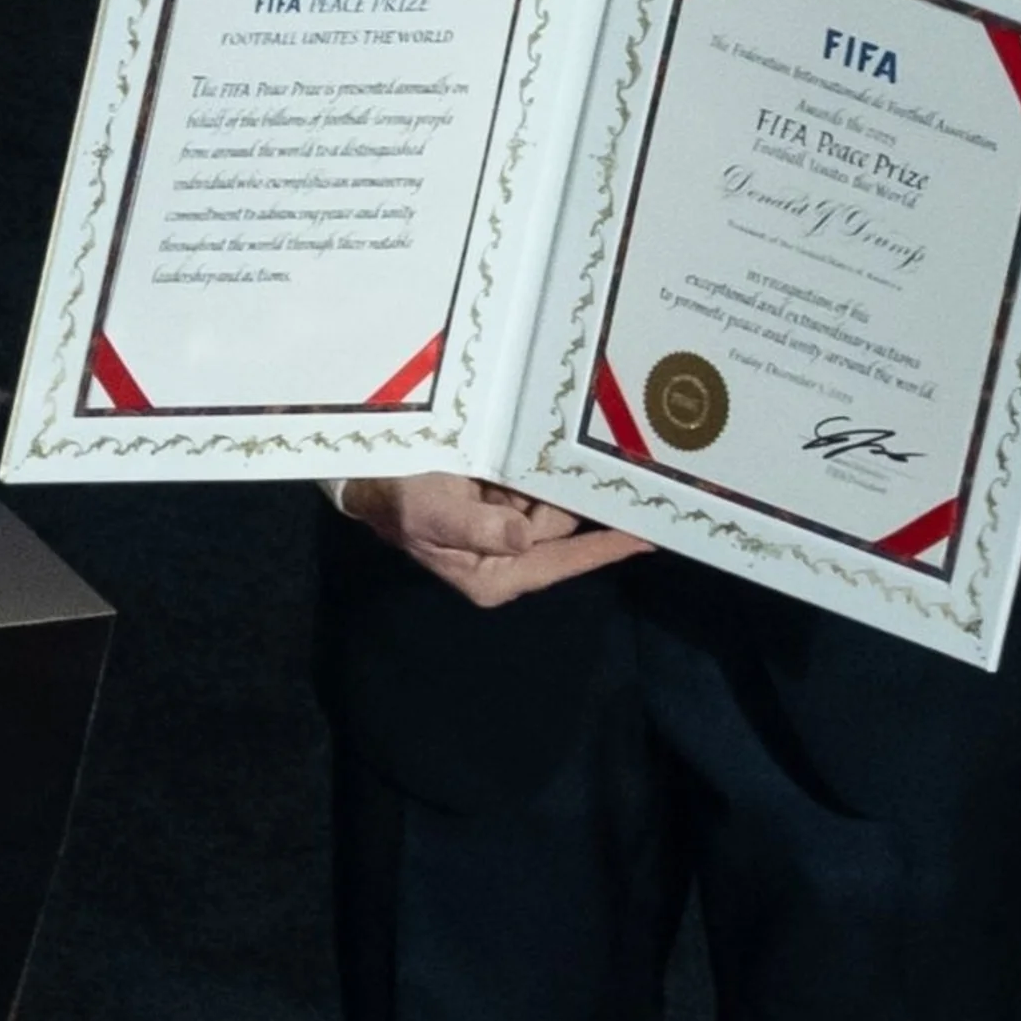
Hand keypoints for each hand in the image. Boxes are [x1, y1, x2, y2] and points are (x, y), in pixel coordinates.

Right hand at [335, 474, 652, 609]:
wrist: (367, 475)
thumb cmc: (394, 497)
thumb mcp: (428, 513)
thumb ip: (476, 527)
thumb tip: (523, 535)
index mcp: (496, 576)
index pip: (564, 561)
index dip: (608, 547)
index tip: (653, 535)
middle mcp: (510, 556)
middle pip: (564, 522)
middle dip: (562, 490)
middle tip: (546, 457)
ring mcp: (510, 525)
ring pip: (553, 495)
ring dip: (542, 470)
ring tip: (503, 450)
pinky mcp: (505, 499)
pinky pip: (539, 480)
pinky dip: (535, 463)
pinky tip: (516, 444)